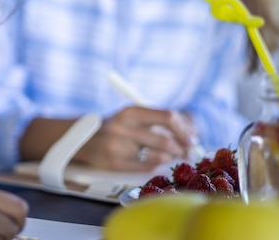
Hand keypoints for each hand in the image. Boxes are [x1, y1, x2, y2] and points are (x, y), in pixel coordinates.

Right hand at [75, 106, 194, 171]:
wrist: (85, 139)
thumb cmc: (117, 126)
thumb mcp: (133, 116)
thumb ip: (158, 121)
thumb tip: (192, 133)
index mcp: (131, 111)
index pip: (167, 118)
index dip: (184, 130)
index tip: (193, 138)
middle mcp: (123, 128)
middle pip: (165, 141)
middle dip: (182, 148)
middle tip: (188, 152)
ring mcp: (118, 147)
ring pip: (158, 156)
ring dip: (170, 158)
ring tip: (171, 155)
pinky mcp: (115, 164)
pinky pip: (147, 167)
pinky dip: (156, 164)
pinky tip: (155, 160)